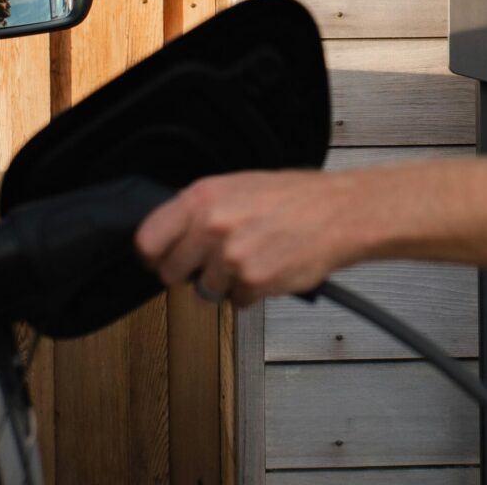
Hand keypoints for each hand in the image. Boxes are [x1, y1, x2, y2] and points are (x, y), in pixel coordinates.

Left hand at [135, 170, 368, 306]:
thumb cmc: (296, 198)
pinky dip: (251, 293)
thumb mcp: (239, 186)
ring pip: (205, 291)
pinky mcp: (253, 283)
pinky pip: (236, 301)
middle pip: (171, 272)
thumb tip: (174, 235)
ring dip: (225, 284)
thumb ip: (201, 209)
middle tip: (213, 264)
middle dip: (190, 273)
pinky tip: (269, 270)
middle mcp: (211, 227)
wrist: (339, 213)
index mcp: (201, 198)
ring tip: (252, 260)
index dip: (153, 256)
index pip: (147, 240)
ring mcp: (231, 258)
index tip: (161, 260)